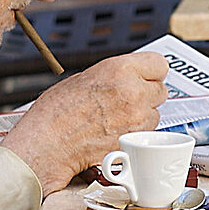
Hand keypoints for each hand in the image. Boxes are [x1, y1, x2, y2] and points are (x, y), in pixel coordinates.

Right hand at [0, 51, 170, 194]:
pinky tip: (116, 132)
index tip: (146, 76)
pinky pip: (147, 133)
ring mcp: (137, 118)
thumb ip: (113, 76)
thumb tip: (126, 77)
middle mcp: (133, 92)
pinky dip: (137, 134)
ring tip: (117, 118)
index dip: (151, 72)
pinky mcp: (135, 140)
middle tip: (127, 100)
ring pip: (156, 114)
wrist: (47, 145)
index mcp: (120, 69)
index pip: (159, 64)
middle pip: (161, 90)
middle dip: (147, 95)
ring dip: (143, 116)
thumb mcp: (84, 78)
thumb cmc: (56, 114)